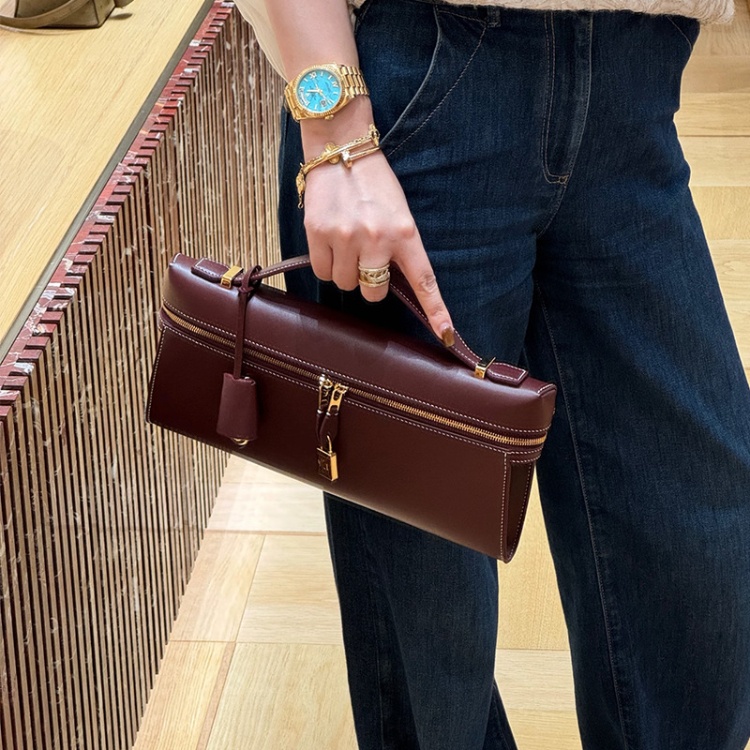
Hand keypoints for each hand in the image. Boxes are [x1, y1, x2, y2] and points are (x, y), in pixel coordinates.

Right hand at [301, 142, 454, 345]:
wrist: (340, 148)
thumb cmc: (373, 183)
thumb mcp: (399, 212)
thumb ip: (398, 247)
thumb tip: (387, 284)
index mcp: (405, 233)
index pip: (424, 280)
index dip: (436, 310)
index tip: (446, 334)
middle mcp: (376, 238)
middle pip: (373, 292)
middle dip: (368, 282)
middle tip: (364, 257)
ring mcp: (345, 238)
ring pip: (345, 284)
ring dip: (345, 272)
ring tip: (345, 243)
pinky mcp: (318, 234)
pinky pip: (322, 273)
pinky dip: (326, 264)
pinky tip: (329, 241)